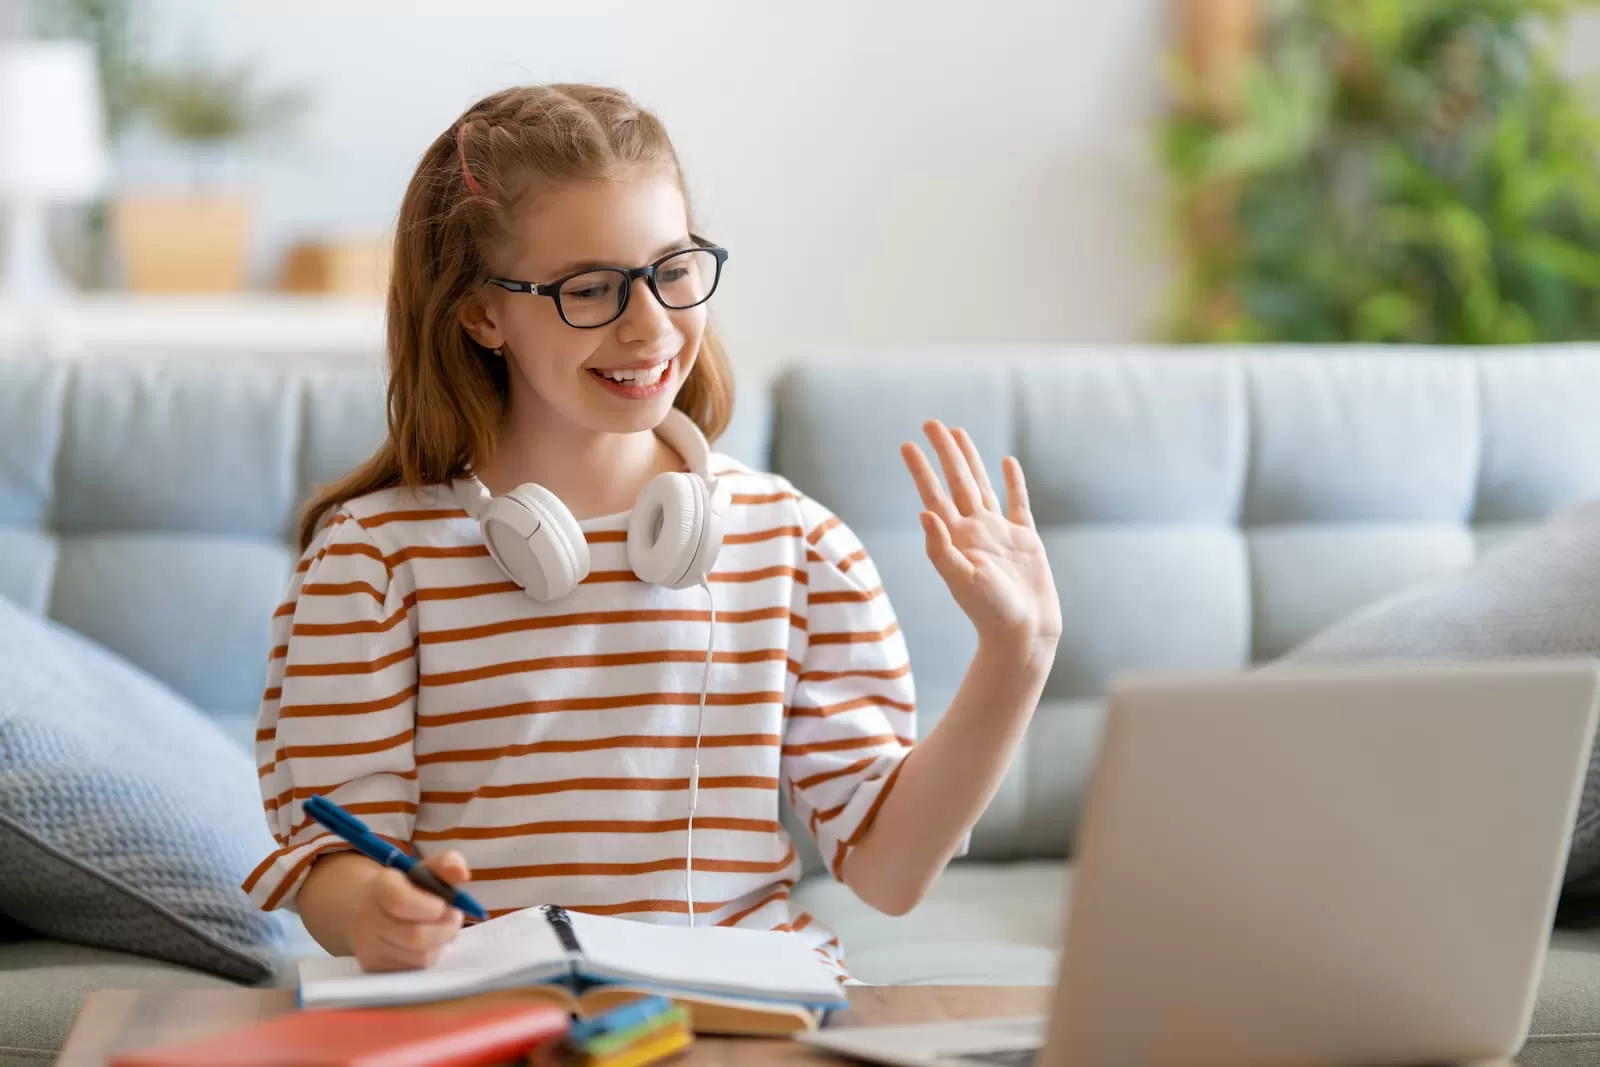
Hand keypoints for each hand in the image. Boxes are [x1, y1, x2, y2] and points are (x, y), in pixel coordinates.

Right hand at [349, 850, 471, 971]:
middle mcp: (367, 919)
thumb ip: (447, 864)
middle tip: (454, 918)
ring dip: (439, 944)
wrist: (369, 908)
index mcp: (379, 887)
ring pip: (418, 957)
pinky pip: (413, 971)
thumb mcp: (426, 870)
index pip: (401, 901)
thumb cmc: (407, 887)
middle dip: (445, 929)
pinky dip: (428, 957)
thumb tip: (461, 873)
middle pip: (415, 936)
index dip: (432, 907)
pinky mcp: (374, 968)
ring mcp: (368, 947)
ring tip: (439, 929)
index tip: (444, 905)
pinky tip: (426, 944)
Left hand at [901, 420, 1061, 659]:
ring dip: (970, 459)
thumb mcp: (961, 580)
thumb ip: (941, 549)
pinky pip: (1018, 503)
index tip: (907, 445)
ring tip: (959, 433)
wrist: (1023, 634)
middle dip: (944, 451)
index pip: (934, 495)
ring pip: (982, 485)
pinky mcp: (1025, 539)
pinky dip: (1013, 482)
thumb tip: (923, 513)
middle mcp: (974, 530)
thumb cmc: (990, 612)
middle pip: (956, 481)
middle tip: (930, 422)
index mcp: (956, 538)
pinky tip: (1007, 462)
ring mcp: (999, 533)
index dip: (921, 470)